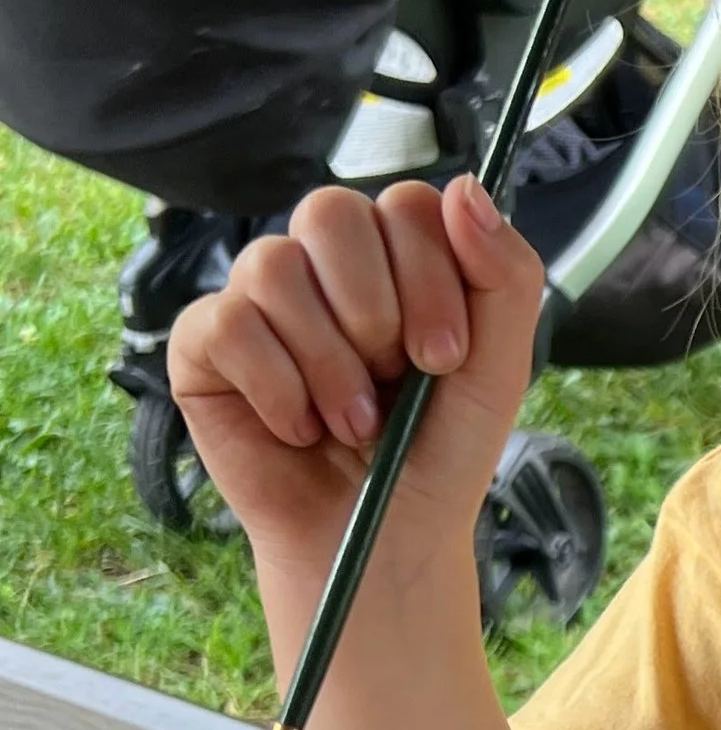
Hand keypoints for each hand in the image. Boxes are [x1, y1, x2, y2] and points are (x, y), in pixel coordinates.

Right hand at [170, 177, 541, 585]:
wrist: (384, 540)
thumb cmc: (437, 454)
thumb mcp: (497, 367)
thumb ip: (507, 275)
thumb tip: (466, 189)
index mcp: (395, 258)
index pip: (405, 204)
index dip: (429, 275)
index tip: (443, 356)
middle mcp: (322, 266)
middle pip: (331, 212)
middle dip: (376, 309)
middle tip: (396, 380)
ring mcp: (258, 300)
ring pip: (274, 265)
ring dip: (329, 361)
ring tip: (353, 423)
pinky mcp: (204, 344)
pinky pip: (228, 324)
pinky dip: (279, 388)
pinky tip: (300, 429)